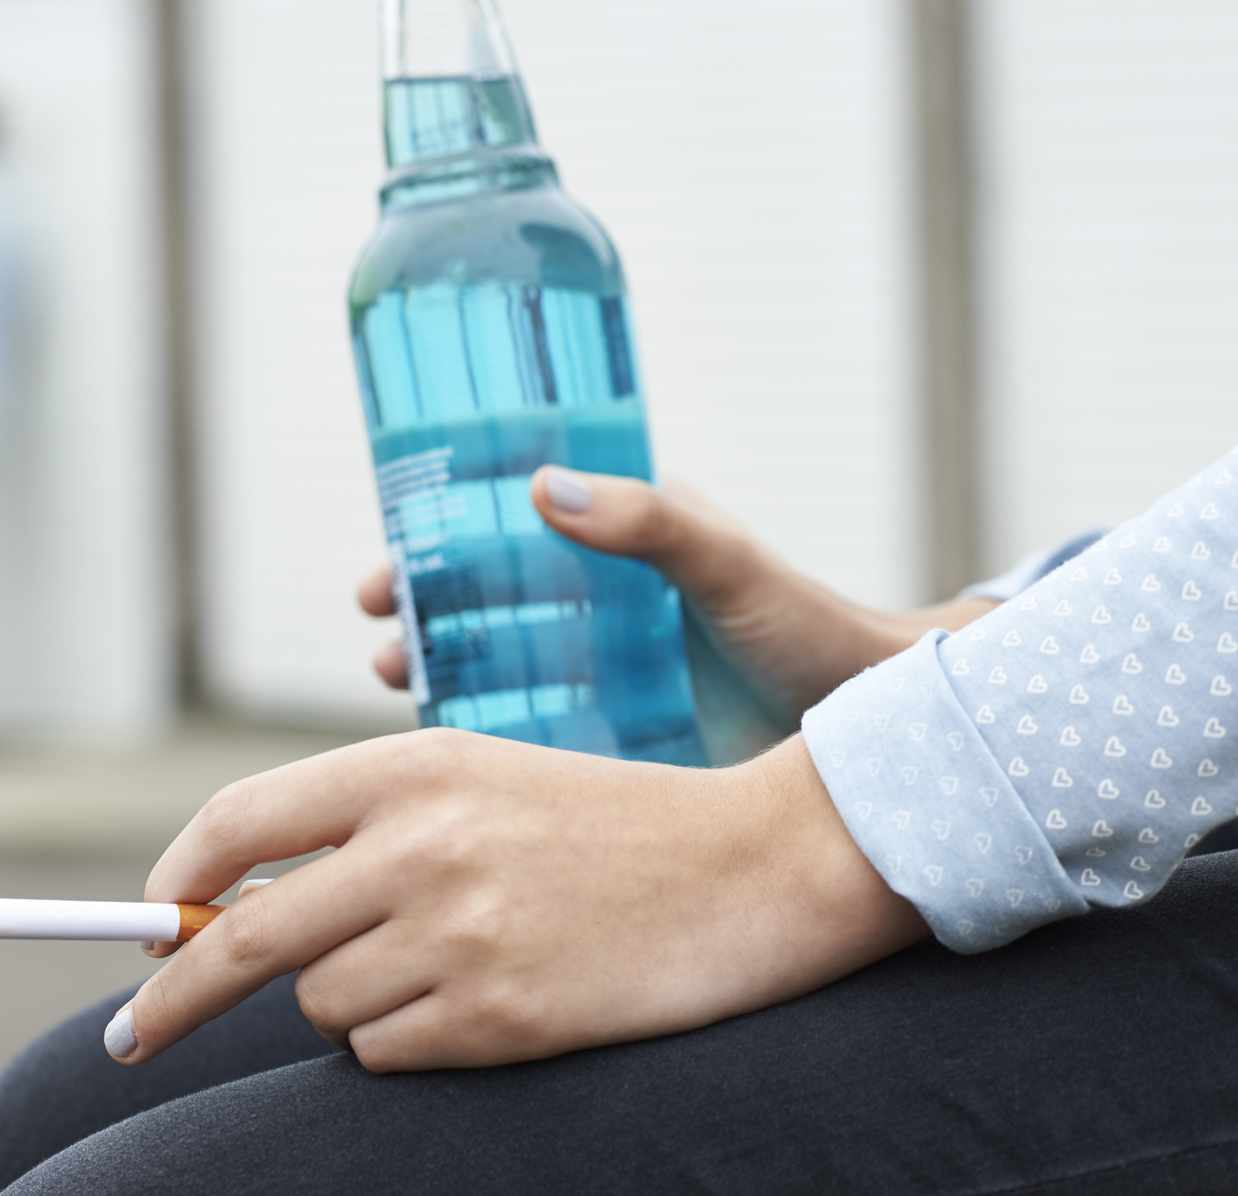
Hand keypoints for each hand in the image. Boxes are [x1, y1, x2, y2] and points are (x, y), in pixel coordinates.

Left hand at [116, 729, 926, 1071]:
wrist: (756, 865)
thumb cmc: (605, 822)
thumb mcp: (478, 779)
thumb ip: (359, 826)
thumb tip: (219, 906)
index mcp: (410, 768)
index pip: (240, 821)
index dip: (171, 880)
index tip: (144, 919)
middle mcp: (420, 845)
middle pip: (241, 939)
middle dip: (169, 997)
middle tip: (128, 1038)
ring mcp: (459, 935)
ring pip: (318, 1006)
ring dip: (345, 1006)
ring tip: (441, 969)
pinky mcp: (501, 1018)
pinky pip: (384, 1054)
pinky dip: (403, 1044)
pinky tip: (479, 1004)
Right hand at [359, 469, 994, 756]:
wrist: (867, 742)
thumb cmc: (808, 632)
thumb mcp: (729, 568)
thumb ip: (652, 524)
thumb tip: (545, 487)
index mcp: (616, 543)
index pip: (499, 531)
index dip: (429, 547)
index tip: (383, 575)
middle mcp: (593, 604)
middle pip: (477, 600)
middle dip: (417, 616)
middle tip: (380, 640)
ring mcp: (597, 672)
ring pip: (491, 667)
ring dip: (436, 676)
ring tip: (400, 691)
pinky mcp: (608, 737)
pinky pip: (525, 734)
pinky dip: (479, 739)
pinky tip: (447, 761)